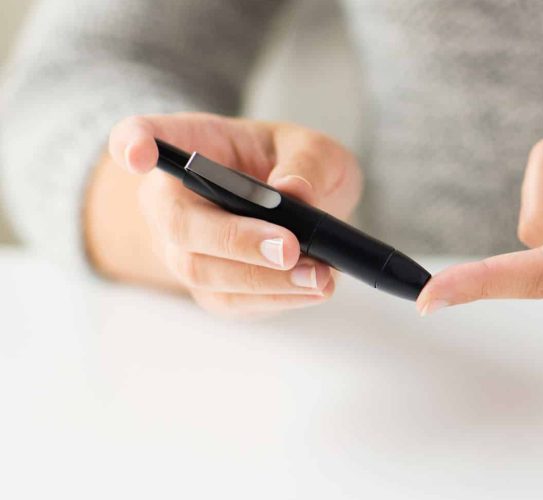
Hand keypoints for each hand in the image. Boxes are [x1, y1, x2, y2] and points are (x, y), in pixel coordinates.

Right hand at [99, 113, 361, 315]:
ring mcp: (180, 247)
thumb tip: (293, 191)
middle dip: (235, 239)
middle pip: (177, 222)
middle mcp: (169, 198)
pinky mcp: (208, 286)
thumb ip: (308, 163)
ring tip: (318, 275)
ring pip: (202, 271)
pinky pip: (229, 300)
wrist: (296, 208)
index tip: (137, 153)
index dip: (131, 144)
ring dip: (262, 278)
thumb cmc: (291, 166)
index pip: (138, 136)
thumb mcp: (313, 148)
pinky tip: (311, 289)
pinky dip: (274, 298)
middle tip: (289, 247)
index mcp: (186, 144)